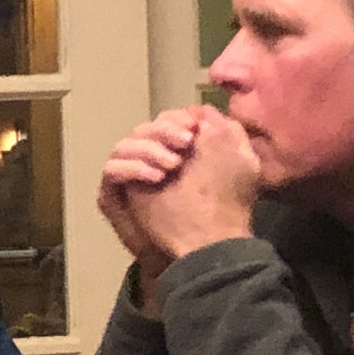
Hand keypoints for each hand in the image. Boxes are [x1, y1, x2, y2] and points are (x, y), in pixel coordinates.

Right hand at [95, 108, 255, 278]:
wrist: (205, 244)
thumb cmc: (225, 205)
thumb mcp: (241, 163)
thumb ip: (227, 132)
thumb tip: (203, 110)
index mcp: (179, 148)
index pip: (167, 120)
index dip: (178, 119)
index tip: (195, 128)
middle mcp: (153, 157)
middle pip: (144, 127)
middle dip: (165, 131)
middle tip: (186, 144)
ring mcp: (132, 173)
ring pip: (126, 144)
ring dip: (150, 149)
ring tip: (173, 167)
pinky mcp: (115, 191)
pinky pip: (112, 168)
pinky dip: (133, 168)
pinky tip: (157, 178)